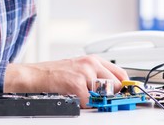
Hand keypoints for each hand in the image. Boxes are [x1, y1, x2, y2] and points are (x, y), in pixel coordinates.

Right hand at [4, 55, 128, 107]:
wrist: (37, 74)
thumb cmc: (57, 72)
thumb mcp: (80, 67)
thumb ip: (97, 74)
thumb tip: (113, 87)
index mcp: (94, 59)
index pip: (120, 72)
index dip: (124, 85)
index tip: (126, 94)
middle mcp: (92, 63)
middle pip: (116, 83)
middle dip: (111, 94)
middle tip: (101, 98)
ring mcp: (85, 73)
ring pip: (105, 93)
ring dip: (97, 99)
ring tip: (84, 95)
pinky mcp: (77, 84)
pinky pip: (90, 101)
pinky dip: (86, 105)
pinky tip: (76, 99)